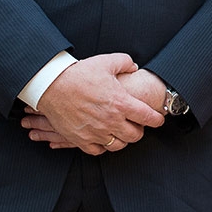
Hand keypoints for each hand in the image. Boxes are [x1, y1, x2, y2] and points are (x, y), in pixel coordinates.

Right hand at [27, 53, 164, 154]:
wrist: (52, 85)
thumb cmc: (80, 73)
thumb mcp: (107, 61)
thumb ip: (126, 62)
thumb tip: (134, 67)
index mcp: (121, 102)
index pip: (147, 117)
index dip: (156, 119)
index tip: (159, 119)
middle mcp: (111, 120)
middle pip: (135, 135)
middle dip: (140, 131)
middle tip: (138, 125)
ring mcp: (96, 132)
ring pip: (118, 146)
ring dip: (123, 140)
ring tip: (122, 133)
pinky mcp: (81, 139)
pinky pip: (99, 151)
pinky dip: (104, 147)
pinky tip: (105, 139)